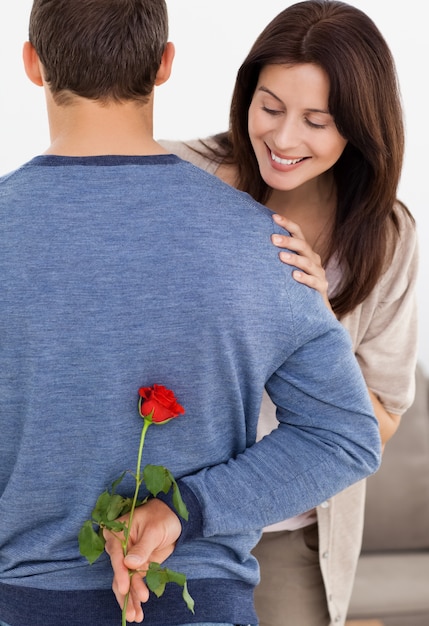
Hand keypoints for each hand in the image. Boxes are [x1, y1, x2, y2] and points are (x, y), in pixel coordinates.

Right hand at [103, 498, 181, 622]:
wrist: (175, 517)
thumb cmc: (162, 516)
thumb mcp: (154, 530)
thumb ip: (142, 548)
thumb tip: (129, 564)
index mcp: (118, 532)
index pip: (116, 554)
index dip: (120, 573)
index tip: (124, 588)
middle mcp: (119, 547)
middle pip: (118, 572)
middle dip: (125, 593)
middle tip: (131, 611)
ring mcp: (128, 558)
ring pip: (125, 582)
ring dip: (130, 599)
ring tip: (135, 616)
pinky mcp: (138, 566)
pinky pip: (135, 583)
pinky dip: (137, 596)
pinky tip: (138, 611)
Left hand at [271, 213, 333, 313]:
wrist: (313, 307)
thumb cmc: (294, 283)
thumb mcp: (286, 267)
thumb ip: (276, 255)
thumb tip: (251, 242)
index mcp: (305, 251)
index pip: (298, 232)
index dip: (287, 224)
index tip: (273, 217)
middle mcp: (313, 259)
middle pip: (302, 246)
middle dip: (288, 241)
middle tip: (273, 239)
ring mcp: (319, 273)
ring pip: (307, 262)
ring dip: (294, 259)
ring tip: (281, 257)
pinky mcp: (321, 288)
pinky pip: (313, 282)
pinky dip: (304, 278)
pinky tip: (294, 276)